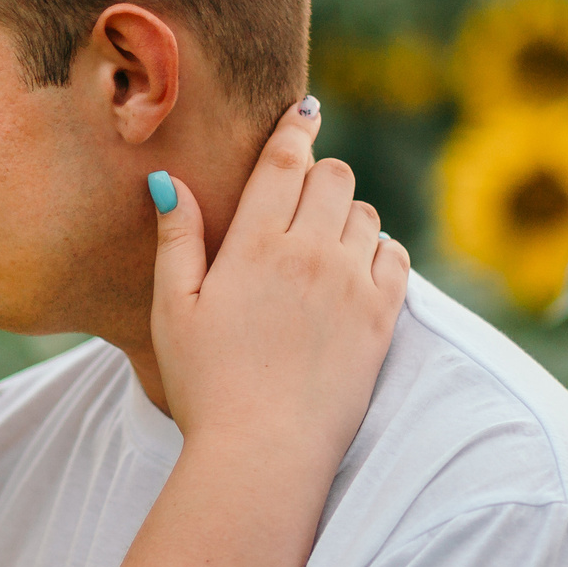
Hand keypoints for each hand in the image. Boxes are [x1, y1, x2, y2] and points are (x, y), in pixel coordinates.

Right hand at [150, 99, 406, 472]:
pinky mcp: (382, 319)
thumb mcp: (173, 310)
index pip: (286, 161)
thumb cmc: (206, 387)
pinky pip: (396, 258)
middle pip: (335, 177)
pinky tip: (357, 270)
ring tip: (323, 242)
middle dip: (319, 176)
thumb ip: (177, 239)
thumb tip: (171, 180)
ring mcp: (353, 285)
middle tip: (301, 197)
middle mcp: (311, 254)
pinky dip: (380, 252)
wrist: (262, 453)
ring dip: (348, 216)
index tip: (303, 112)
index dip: (294, 129)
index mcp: (255, 245)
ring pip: (368, 215)